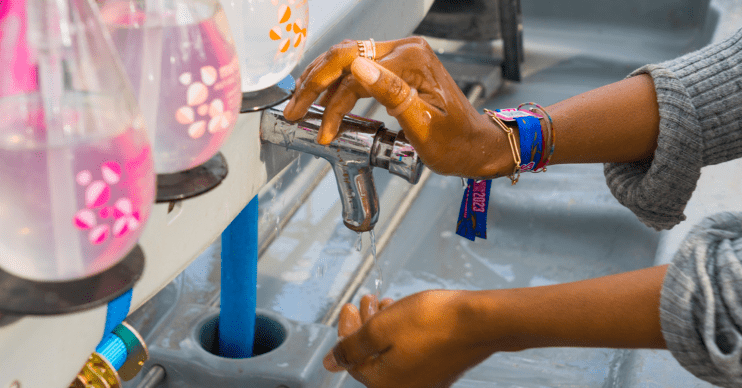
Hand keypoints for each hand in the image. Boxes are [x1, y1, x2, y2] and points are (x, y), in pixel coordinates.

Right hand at [283, 37, 512, 177]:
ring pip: (347, 59)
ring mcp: (401, 55)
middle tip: (294, 110)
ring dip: (321, 82)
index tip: (322, 131)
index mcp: (412, 60)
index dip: (333, 104)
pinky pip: (359, 68)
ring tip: (300, 105)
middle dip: (314, 85)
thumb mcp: (423, 126)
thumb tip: (359, 69)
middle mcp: (405, 50)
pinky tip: (323, 99)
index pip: (355, 74)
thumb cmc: (455, 143)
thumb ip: (391, 94)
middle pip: (345, 57)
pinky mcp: (398, 65)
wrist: (475, 145)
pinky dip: (337, 83)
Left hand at [322, 291, 498, 387]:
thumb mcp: (381, 329)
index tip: (348, 307)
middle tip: (366, 302)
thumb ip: (352, 346)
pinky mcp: (439, 370)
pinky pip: (409, 353)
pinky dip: (401, 333)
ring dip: (382, 326)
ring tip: (385, 303)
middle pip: (371, 356)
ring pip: (391, 352)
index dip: (346, 330)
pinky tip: (404, 314)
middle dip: (364, 326)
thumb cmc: (433, 322)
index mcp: (384, 384)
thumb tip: (330, 362)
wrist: (480, 321)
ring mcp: (424, 380)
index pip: (351, 359)